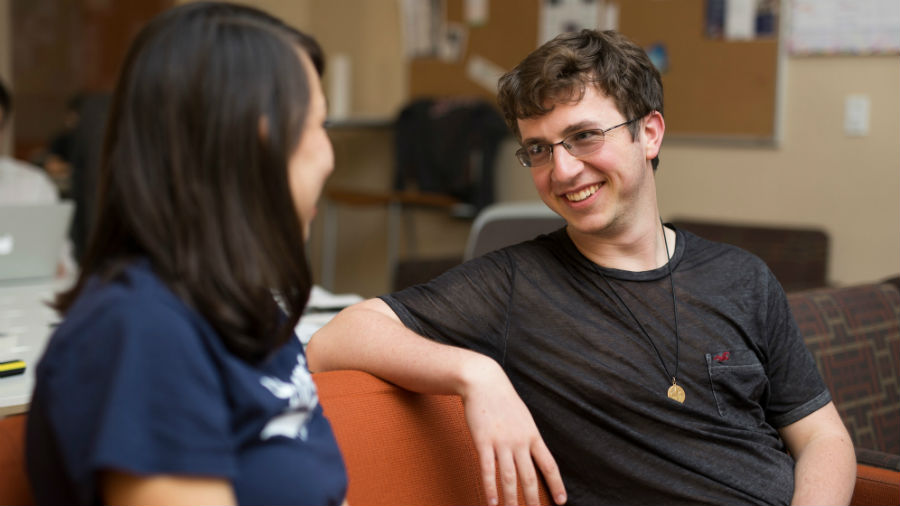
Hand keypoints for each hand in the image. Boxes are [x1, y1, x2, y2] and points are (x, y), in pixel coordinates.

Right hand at [460, 357, 566, 505]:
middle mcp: (520, 441)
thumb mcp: (523, 417)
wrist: (484, 382)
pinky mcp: (483, 441)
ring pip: (509, 477)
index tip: (561, 501)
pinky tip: (492, 503)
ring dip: (512, 499)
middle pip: (529, 476)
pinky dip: (490, 489)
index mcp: (533, 435)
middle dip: (533, 499)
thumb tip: (533, 453)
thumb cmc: (503, 400)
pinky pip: (488, 470)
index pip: (549, 465)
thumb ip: (528, 436)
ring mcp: (501, 442)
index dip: (556, 485)